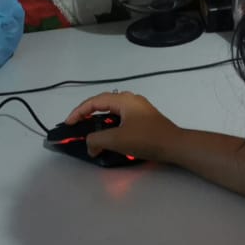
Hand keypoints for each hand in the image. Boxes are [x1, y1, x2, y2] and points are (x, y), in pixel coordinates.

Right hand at [64, 91, 181, 163]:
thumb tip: (90, 145)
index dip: (78, 111)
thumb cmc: (145, 138)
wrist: (175, 145)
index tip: (68, 124)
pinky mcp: (145, 119)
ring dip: (100, 120)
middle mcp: (132, 99)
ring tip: (91, 130)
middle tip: (78, 124)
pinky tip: (110, 135)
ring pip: (114, 110)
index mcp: (124, 99)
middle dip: (88, 113)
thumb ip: (96, 141)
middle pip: (104, 102)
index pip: (94, 101)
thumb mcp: (116, 139)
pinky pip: (122, 117)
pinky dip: (111, 124)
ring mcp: (140, 109)